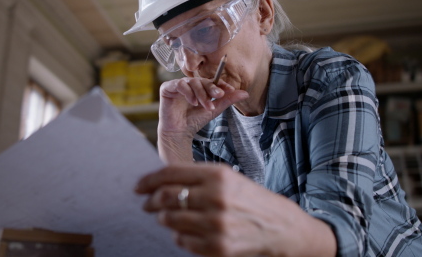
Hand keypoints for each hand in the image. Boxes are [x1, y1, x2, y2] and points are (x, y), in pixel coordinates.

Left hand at [135, 164, 336, 256]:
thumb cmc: (251, 200)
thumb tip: (158, 181)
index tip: (139, 186)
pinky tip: (188, 231)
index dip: (148, 180)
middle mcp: (216, 197)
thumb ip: (195, 177)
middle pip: (165, 197)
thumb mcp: (227, 178)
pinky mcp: (217, 247)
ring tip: (169, 217)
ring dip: (164, 219)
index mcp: (218, 174)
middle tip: (147, 204)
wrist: (282, 228)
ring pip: (170, 220)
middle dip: (150, 201)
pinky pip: (182, 241)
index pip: (170, 173)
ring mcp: (216, 224)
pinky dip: (179, 236)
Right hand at [158, 78, 247, 161]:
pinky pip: (179, 84)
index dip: (220, 84)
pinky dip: (188, 92)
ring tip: (206, 106)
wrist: (179, 133)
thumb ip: (227, 100)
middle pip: (202, 81)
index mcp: (199, 87)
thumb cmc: (194, 121)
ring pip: (192, 82)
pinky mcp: (167, 88)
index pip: (210, 81)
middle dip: (212, 89)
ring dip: (201, 94)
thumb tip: (245, 93)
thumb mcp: (214, 110)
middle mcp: (188, 84)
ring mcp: (177, 85)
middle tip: (219, 96)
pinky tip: (193, 102)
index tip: (229, 90)